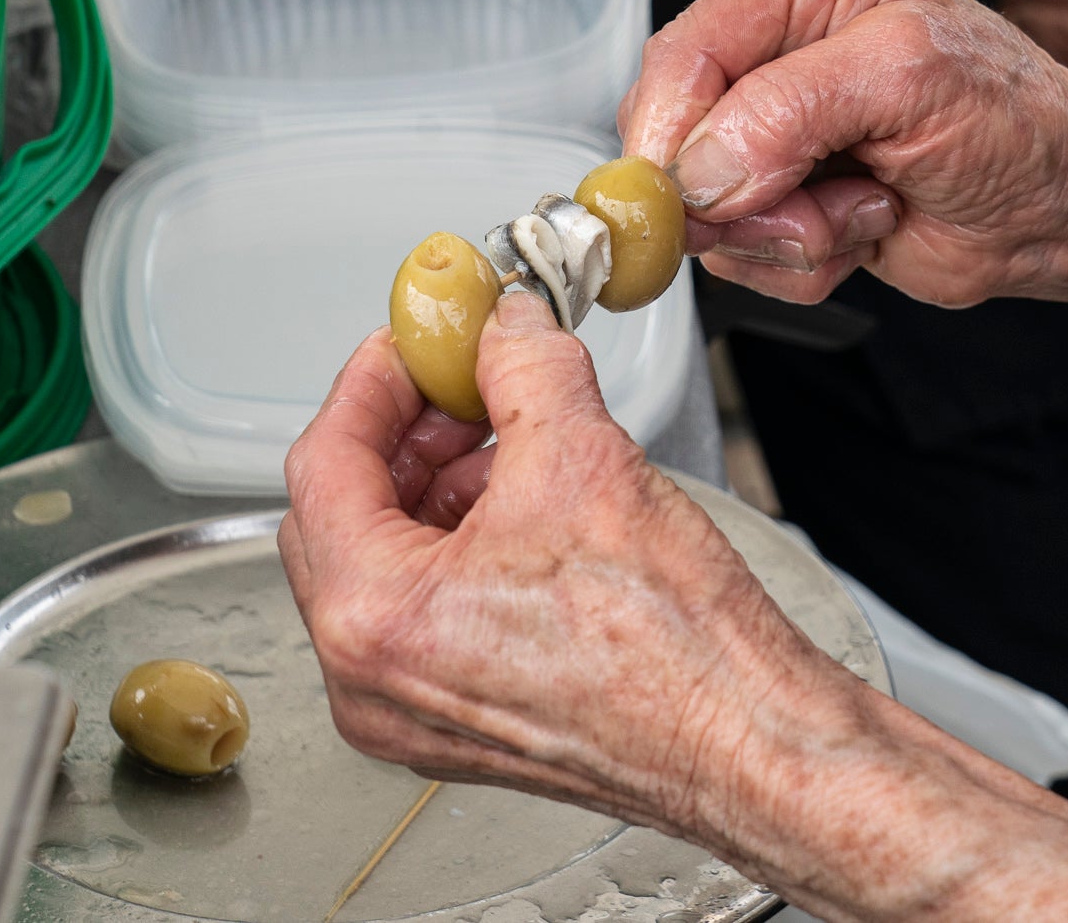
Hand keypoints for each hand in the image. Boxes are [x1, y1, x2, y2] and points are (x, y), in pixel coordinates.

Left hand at [278, 296, 856, 839]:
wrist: (744, 739)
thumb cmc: (672, 648)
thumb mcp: (585, 457)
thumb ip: (525, 367)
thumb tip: (507, 328)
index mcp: (373, 618)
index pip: (323, 463)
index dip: (372, 382)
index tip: (413, 345)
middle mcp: (371, 681)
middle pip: (343, 517)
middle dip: (407, 435)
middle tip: (463, 383)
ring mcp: (412, 713)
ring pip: (388, 567)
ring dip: (438, 489)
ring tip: (512, 443)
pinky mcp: (461, 725)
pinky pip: (427, 616)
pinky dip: (462, 549)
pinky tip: (529, 511)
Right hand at [619, 0, 1067, 308]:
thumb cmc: (1025, 125)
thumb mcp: (911, 81)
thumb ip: (791, 110)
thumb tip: (701, 164)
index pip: (686, 49)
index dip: (675, 133)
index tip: (696, 196)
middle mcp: (780, 33)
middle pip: (674, 133)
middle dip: (747, 193)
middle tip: (827, 196)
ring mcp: (774, 118)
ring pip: (701, 206)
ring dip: (787, 231)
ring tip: (868, 201)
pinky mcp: (781, 187)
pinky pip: (738, 252)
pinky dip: (800, 260)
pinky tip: (865, 222)